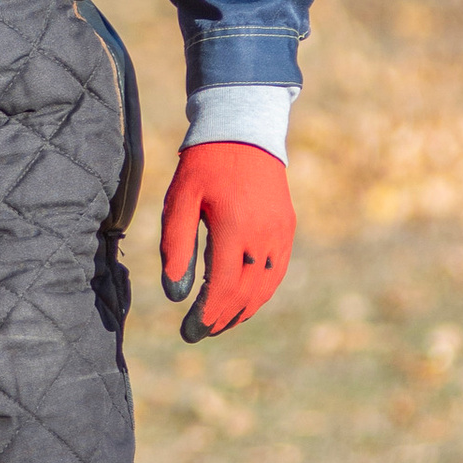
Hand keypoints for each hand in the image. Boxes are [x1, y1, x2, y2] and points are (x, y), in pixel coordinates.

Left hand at [159, 141, 293, 342]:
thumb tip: (175, 295)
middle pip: (245, 294)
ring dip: (243, 311)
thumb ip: (176, 247)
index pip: (221, 288)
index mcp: (234, 229)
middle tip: (198, 332)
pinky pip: (277, 271)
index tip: (188, 331)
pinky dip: (260, 292)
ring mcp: (280, 233)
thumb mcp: (180, 201)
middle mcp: (263, 235)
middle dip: (221, 319)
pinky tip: (242, 300)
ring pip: (265, 287)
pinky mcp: (287, 229)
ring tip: (218, 323)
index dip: (205, 315)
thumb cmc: (204, 165)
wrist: (244, 130)